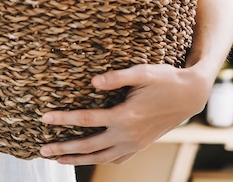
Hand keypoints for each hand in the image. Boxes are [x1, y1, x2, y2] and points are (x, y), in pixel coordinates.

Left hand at [38, 63, 209, 164]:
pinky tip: (88, 159)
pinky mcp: (140, 145)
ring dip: (78, 159)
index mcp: (125, 116)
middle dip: (64, 149)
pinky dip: (99, 160)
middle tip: (42, 150)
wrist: (190, 95)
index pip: (86, 120)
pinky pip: (116, 159)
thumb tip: (92, 82)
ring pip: (101, 157)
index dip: (63, 119)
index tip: (44, 117)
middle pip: (89, 146)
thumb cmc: (165, 79)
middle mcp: (128, 134)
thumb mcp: (143, 72)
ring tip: (57, 160)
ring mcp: (135, 143)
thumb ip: (117, 76)